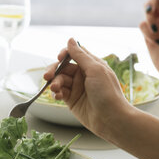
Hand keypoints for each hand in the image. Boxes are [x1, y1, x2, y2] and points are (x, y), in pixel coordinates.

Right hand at [44, 38, 158, 158]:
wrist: (111, 119)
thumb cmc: (108, 93)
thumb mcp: (95, 69)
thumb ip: (80, 55)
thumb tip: (71, 40)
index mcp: (91, 65)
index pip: (73, 54)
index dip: (64, 54)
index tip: (59, 58)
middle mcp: (83, 75)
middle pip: (62, 67)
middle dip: (54, 71)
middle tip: (47, 77)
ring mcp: (77, 88)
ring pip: (59, 80)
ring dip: (55, 83)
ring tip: (56, 89)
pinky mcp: (71, 100)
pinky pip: (59, 92)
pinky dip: (56, 93)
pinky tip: (58, 96)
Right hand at [140, 0, 158, 92]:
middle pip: (155, 0)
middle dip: (152, 6)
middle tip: (152, 12)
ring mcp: (157, 24)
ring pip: (146, 13)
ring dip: (149, 21)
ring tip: (156, 32)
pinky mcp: (148, 33)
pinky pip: (142, 25)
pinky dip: (146, 33)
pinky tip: (155, 42)